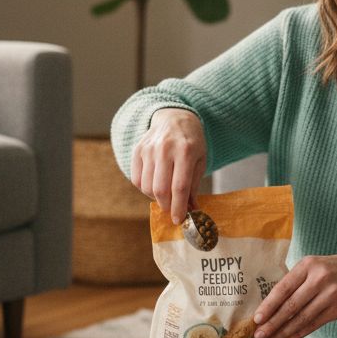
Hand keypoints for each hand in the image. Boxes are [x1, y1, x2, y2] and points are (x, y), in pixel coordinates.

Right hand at [130, 108, 205, 223]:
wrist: (174, 117)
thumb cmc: (191, 142)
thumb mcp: (200, 160)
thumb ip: (194, 185)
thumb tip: (191, 209)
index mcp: (185, 151)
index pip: (179, 187)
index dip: (178, 207)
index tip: (179, 220)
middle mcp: (165, 149)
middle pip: (160, 189)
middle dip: (166, 206)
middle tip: (172, 210)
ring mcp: (148, 149)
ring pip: (146, 187)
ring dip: (156, 198)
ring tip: (166, 195)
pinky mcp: (137, 150)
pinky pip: (136, 179)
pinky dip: (145, 189)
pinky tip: (155, 184)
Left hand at [252, 255, 336, 337]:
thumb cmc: (333, 270)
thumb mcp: (314, 265)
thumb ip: (295, 280)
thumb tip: (269, 305)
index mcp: (308, 265)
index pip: (284, 288)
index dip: (269, 305)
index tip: (257, 319)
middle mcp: (319, 280)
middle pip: (291, 306)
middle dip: (273, 323)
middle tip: (259, 335)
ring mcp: (330, 296)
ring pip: (301, 319)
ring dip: (283, 332)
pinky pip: (313, 325)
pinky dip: (298, 334)